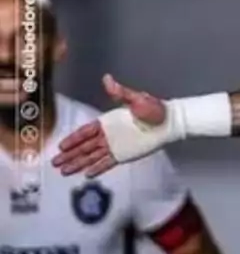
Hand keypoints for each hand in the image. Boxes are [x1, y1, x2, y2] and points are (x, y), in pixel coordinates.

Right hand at [52, 75, 168, 177]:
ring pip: (92, 157)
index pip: (85, 132)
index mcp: (107, 122)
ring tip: (64, 171)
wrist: (170, 122)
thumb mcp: (136, 99)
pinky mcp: (124, 154)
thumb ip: (120, 92)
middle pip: (84, 147)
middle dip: (70, 155)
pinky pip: (107, 162)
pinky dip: (97, 168)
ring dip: (78, 163)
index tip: (60, 146)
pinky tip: (87, 175)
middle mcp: (108, 135)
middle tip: (55, 163)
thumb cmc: (154, 109)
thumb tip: (107, 79)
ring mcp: (115, 146)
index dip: (73, 139)